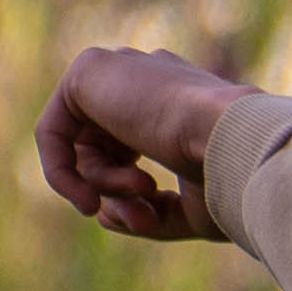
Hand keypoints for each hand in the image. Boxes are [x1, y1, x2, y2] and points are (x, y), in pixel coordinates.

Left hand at [36, 47, 254, 243]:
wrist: (240, 141)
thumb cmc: (231, 177)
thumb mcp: (192, 208)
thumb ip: (147, 212)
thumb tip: (102, 214)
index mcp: (179, 98)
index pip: (130, 145)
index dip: (128, 192)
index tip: (148, 222)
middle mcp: (148, 78)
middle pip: (102, 147)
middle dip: (114, 191)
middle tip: (140, 220)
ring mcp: (121, 68)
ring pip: (82, 143)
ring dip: (104, 185)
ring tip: (142, 193)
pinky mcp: (90, 69)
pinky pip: (51, 130)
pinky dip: (61, 171)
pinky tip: (88, 196)